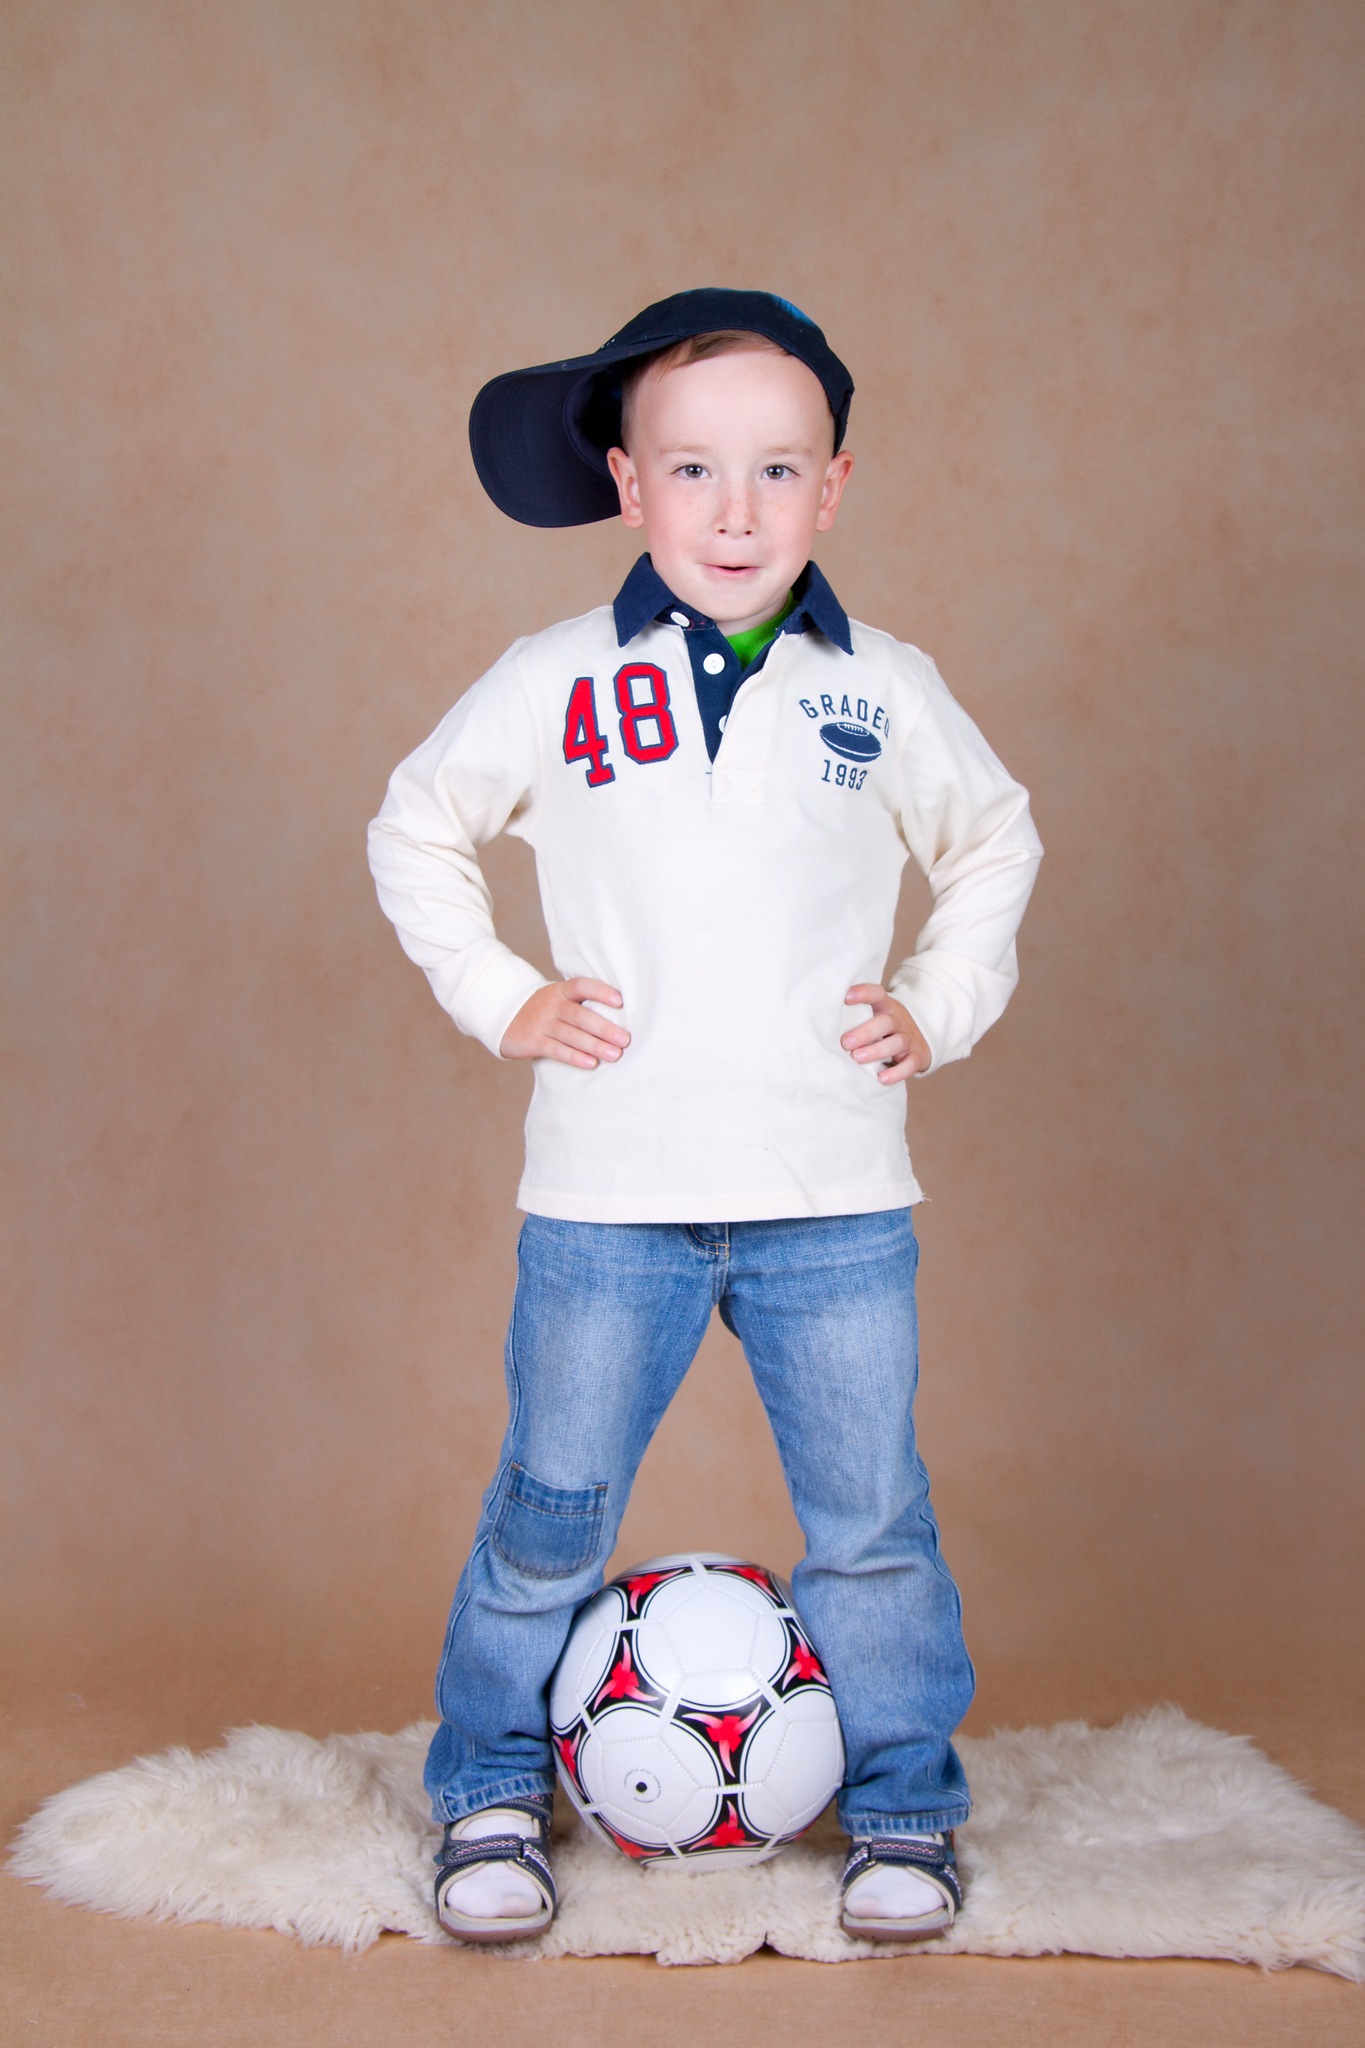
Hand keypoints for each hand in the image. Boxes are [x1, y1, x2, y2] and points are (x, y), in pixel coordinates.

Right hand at [500, 979, 629, 1069]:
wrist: (506, 1018)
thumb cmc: (547, 1011)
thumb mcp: (560, 999)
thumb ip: (584, 1003)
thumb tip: (623, 1016)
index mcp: (562, 991)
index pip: (582, 986)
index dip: (600, 991)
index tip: (619, 1000)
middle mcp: (552, 1004)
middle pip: (580, 1015)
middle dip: (604, 1028)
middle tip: (625, 1039)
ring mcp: (542, 1023)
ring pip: (570, 1034)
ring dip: (594, 1045)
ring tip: (615, 1055)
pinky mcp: (534, 1041)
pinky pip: (556, 1050)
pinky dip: (574, 1057)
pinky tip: (590, 1063)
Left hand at [841, 984, 930, 1084]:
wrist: (918, 1042)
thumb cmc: (883, 1030)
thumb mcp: (874, 1016)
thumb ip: (854, 1017)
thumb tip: (820, 1024)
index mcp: (885, 1007)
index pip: (877, 994)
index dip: (864, 993)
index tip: (846, 997)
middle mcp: (898, 1020)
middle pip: (885, 1022)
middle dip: (865, 1032)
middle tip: (845, 1042)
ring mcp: (909, 1038)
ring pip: (897, 1042)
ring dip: (877, 1050)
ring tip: (858, 1058)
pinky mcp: (916, 1057)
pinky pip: (909, 1064)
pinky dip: (897, 1072)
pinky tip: (882, 1078)